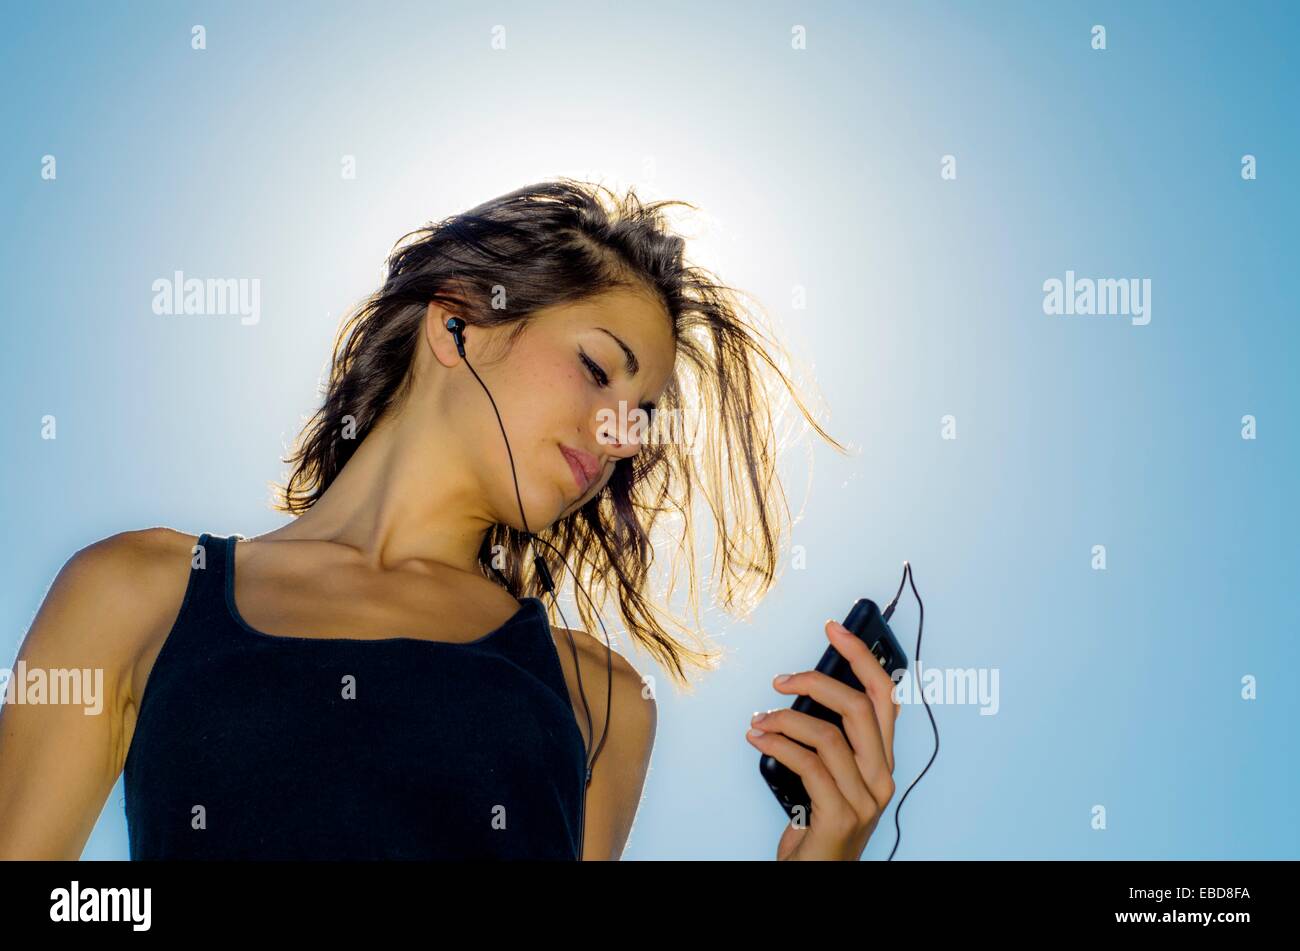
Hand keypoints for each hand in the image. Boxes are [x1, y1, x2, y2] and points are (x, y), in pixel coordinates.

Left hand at [745, 619, 901, 859]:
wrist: (817, 875)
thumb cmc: (818, 824)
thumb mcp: (828, 775)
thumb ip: (827, 739)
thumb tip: (802, 693)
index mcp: (881, 761)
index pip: (884, 697)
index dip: (862, 657)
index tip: (836, 629)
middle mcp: (881, 778)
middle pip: (860, 708)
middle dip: (817, 682)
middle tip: (782, 680)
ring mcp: (865, 799)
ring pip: (829, 735)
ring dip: (785, 719)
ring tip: (760, 721)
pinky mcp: (840, 816)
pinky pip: (808, 764)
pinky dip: (778, 744)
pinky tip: (759, 739)